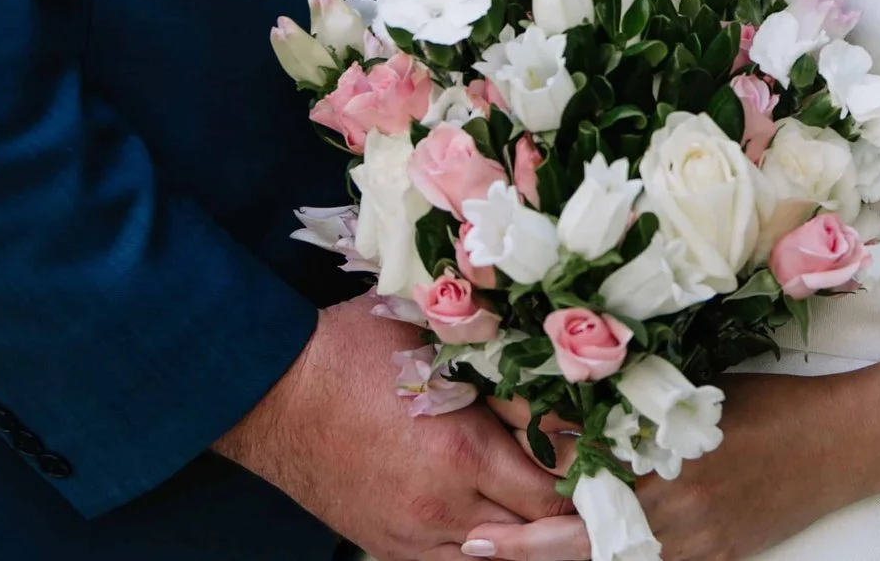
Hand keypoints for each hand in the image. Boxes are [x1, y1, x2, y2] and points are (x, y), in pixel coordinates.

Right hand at [216, 296, 570, 560]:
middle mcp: (444, 507)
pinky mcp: (387, 546)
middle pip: (536, 536)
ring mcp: (412, 535)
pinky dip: (486, 548)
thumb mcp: (440, 340)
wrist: (271, 391)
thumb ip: (505, 368)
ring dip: (529, 537)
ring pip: (498, 559)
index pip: (558, 493)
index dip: (590, 480)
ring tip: (551, 509)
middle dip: (569, 514)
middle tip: (594, 486)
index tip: (608, 459)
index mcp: (463, 453)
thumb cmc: (353, 350)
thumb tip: (568, 384)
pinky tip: (500, 524)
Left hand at [459, 374, 875, 560]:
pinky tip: (583, 558)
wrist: (846, 445)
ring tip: (510, 557)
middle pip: (585, 539)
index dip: (532, 470)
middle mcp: (680, 510)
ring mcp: (701, 545)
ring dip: (563, 560)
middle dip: (526, 547)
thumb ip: (640, 401)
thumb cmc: (773, 402)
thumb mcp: (699, 389)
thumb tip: (574, 400)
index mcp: (670, 457)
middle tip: (473, 547)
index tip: (488, 471)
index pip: (583, 471)